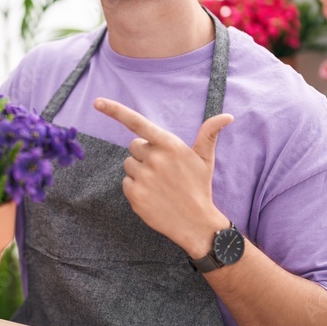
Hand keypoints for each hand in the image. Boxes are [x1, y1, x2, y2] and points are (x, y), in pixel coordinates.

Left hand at [94, 97, 232, 253]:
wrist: (196, 223)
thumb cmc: (199, 187)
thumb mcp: (205, 158)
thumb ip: (209, 134)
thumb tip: (228, 116)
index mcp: (169, 144)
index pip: (137, 122)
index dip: (115, 111)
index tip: (97, 102)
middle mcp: (154, 158)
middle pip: (134, 147)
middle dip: (145, 155)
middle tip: (163, 170)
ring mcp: (143, 177)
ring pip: (129, 165)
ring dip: (139, 172)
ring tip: (159, 184)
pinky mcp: (134, 194)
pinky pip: (126, 182)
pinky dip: (136, 188)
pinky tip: (153, 195)